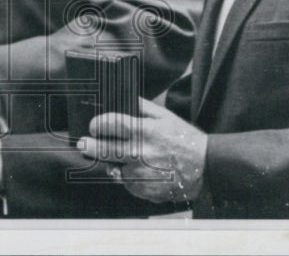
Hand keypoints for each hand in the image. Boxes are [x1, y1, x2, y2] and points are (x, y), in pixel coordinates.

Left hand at [77, 97, 206, 204]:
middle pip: (104, 149)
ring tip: (108, 158)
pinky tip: (131, 171)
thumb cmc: (184, 139)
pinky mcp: (144, 190)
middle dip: (89, 145)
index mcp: (144, 131)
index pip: (110, 124)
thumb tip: (125, 97)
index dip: (97, 124)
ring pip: (113, 169)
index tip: (94, 126)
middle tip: (83, 143)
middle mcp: (140, 153)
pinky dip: (125, 177)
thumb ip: (143, 107)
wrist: (205, 167)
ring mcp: (141, 174)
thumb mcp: (166, 116)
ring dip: (109, 163)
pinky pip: (126, 184)